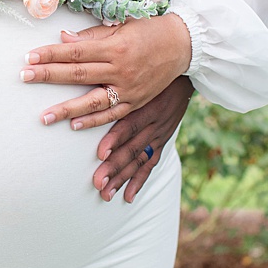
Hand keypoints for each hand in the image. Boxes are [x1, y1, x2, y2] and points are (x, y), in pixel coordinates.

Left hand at [22, 14, 192, 130]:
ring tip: (44, 116)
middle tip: (24, 77)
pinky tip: (74, 126)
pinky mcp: (137, 101)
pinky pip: (113, 114)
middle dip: (49, 76)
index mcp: (115, 47)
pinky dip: (94, 121)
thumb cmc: (148, 31)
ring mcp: (129, 88)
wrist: (184, 45)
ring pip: (93, 101)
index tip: (29, 57)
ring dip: (67, 109)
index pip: (76, 52)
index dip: (51, 54)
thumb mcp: (121, 27)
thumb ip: (90, 35)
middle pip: (78, 74)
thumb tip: (62, 38)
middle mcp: (121, 69)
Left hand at [92, 76, 193, 202]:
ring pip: (139, 160)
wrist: (183, 74)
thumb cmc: (149, 70)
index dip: (115, 140)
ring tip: (106, 194)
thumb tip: (84, 85)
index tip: (100, 154)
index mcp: (145, 107)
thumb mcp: (134, 73)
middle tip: (97, 183)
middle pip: (132, 149)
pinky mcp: (162, 141)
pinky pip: (151, 164)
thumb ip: (113, 83)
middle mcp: (153, 124)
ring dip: (122, 178)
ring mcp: (158, 134)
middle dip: (114, 167)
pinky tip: (128, 196)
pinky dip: (139, 181)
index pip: (129, 126)